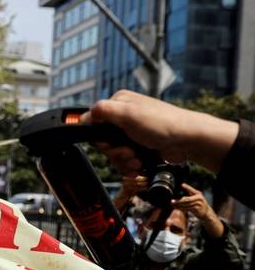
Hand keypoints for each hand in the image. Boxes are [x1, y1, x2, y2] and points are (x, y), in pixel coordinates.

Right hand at [82, 90, 237, 173]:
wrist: (188, 141)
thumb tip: (82, 118)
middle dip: (114, 152)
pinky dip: (131, 165)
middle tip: (127, 151)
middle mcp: (124, 117)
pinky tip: (140, 163)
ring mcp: (132, 133)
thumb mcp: (127, 114)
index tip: (109, 142)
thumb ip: (101, 112)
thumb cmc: (162, 124)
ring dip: (123, 161)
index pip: (93, 123)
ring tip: (137, 158)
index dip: (99, 137)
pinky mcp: (140, 147)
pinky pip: (125, 161)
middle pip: (103, 142)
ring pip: (113, 154)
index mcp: (119, 104)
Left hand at [173, 184, 210, 219]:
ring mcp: (198, 204)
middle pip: (187, 199)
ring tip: (173, 205)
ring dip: (178, 205)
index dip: (187, 187)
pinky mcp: (197, 209)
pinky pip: (187, 209)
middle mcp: (199, 198)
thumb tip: (181, 187)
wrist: (205, 211)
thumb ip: (190, 193)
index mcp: (198, 193)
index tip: (182, 184)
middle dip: (179, 201)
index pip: (192, 190)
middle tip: (172, 201)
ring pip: (186, 205)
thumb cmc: (198, 203)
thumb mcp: (196, 196)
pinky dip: (181, 208)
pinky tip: (177, 208)